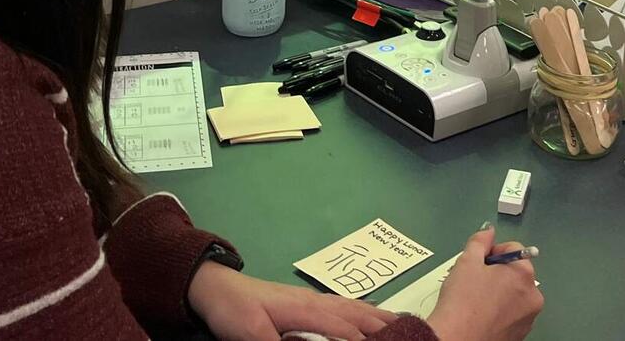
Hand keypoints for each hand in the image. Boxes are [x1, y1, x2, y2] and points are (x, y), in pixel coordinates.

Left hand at [187, 263, 396, 340]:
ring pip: (352, 307)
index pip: (343, 329)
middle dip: (381, 327)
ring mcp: (311, 299)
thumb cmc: (233, 312)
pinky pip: (343, 305)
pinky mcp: (306, 302)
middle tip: (409, 335)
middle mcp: (315, 301)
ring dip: (377, 317)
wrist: (215, 289)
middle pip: (356, 314)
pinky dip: (363, 311)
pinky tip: (369, 316)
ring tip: (400, 325)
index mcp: (305, 310)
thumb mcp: (251, 336)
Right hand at [425, 229, 542, 340]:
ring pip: (513, 295)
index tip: (476, 264)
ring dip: (497, 292)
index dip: (491, 252)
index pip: (512, 249)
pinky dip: (498, 311)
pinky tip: (480, 315)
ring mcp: (528, 319)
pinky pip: (511, 315)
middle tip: (473, 281)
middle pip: (515, 272)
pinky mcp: (519, 336)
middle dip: (495, 273)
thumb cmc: (463, 300)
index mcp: (524, 274)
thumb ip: (480, 241)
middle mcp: (533, 297)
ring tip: (475, 300)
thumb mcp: (467, 261)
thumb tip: (488, 231)